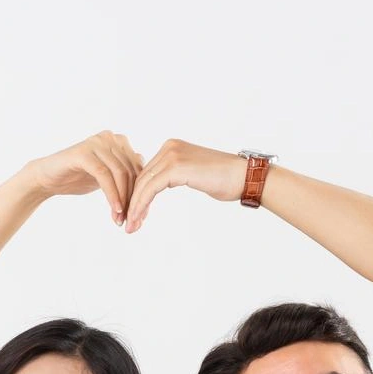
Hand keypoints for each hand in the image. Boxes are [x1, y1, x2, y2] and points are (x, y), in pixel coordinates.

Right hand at [23, 131, 144, 225]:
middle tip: (132, 222)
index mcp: (120, 143)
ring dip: (122, 201)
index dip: (142, 195)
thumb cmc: (78, 179)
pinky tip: (114, 211)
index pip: (140, 169)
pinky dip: (112, 195)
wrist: (47, 178)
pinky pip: (105, 176)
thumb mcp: (108, 179)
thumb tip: (149, 194)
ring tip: (120, 220)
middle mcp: (112, 138)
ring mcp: (98, 143)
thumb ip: (126, 180)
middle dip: (133, 200)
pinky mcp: (85, 152)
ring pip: (120, 175)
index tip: (142, 218)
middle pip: (132, 172)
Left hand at [122, 139, 252, 233]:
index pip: (147, 173)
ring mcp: (171, 155)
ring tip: (131, 226)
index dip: (138, 195)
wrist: (244, 177)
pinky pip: (150, 188)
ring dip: (134, 207)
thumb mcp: (193, 174)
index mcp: (171, 147)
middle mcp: (169, 147)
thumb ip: (175, 175)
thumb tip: (160, 185)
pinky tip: (138, 219)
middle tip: (129, 224)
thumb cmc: (225, 179)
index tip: (134, 215)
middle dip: (133, 203)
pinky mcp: (175, 167)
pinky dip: (141, 205)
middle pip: (142, 178)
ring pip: (143, 184)